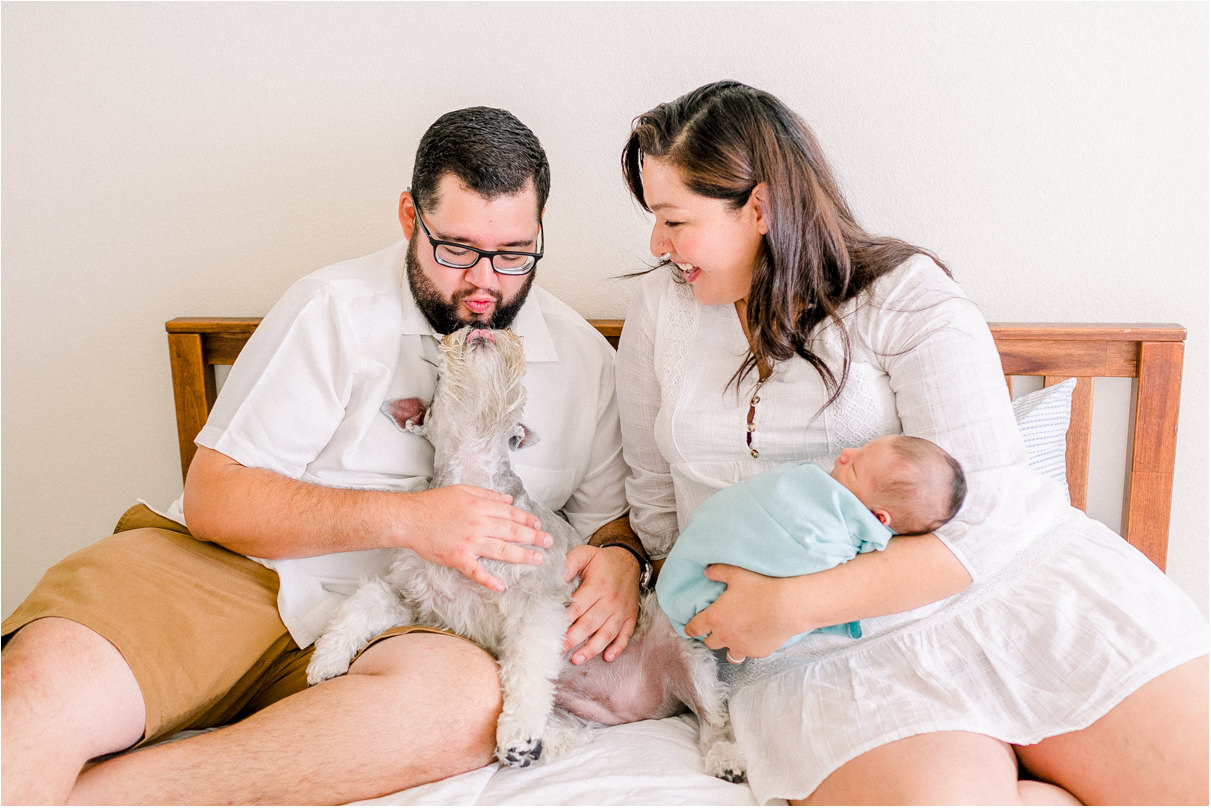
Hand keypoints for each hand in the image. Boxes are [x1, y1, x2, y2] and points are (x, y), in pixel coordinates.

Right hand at [402, 485, 550, 591]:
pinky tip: (500, 587)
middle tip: (548, 543)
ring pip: (501, 550)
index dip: (527, 520)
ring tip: (538, 559)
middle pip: (511, 532)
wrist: (409, 518)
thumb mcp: (463, 491)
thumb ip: (487, 495)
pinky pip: (475, 571)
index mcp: (480, 507)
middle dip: (533, 537)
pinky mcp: (457, 558)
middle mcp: (478, 524)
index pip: (510, 514)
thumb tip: (508, 500)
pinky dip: (488, 580)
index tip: (538, 525)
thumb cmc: (434, 504)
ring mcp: (469, 543)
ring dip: (522, 556)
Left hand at [561, 545, 639, 664]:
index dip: (564, 620)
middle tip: (558, 649)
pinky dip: (618, 648)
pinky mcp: (630, 616)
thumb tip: (557, 576)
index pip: (577, 607)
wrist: (629, 560)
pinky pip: (625, 635)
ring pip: (607, 633)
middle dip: (573, 639)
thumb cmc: (602, 560)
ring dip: (592, 648)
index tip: (551, 630)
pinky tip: (607, 657)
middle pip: (590, 623)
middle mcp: (610, 600)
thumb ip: (569, 562)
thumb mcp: (585, 553)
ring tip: (577, 659)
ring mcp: (622, 611)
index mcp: (597, 586)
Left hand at [684, 564, 799, 660]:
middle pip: (710, 642)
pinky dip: (749, 647)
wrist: (788, 605)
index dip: (689, 628)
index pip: (694, 628)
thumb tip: (707, 571)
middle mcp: (725, 636)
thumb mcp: (736, 573)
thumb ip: (718, 571)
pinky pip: (749, 653)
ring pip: (729, 654)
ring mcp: (742, 646)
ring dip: (729, 646)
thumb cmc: (761, 587)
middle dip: (711, 636)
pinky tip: (755, 637)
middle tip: (718, 627)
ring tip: (735, 637)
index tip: (689, 629)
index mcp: (715, 618)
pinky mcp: (758, 652)